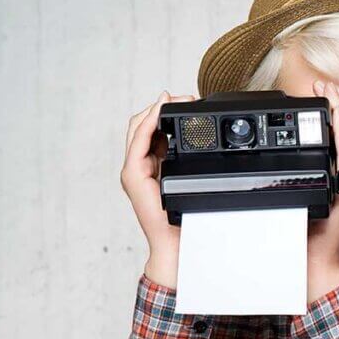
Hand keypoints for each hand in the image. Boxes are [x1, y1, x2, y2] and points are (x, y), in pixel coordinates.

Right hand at [120, 90, 197, 288]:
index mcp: (152, 165)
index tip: (185, 100)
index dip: (164, 111)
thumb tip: (205, 144)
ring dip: (154, 110)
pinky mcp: (133, 175)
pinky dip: (147, 124)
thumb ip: (190, 163)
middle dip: (160, 106)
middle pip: (142, 124)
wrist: (175, 242)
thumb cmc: (184, 218)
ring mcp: (133, 170)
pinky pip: (137, 142)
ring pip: (136, 128)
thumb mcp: (192, 183)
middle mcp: (139, 165)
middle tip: (183, 97)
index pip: (151, 130)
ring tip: (171, 100)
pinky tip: (159, 113)